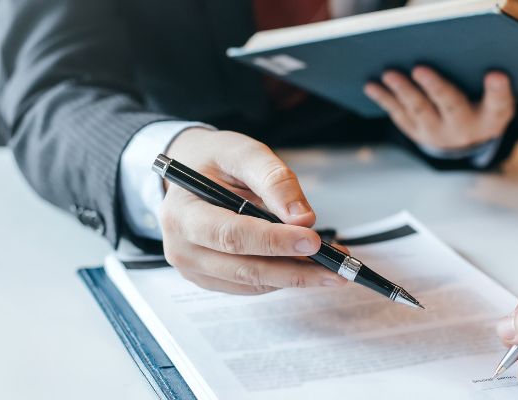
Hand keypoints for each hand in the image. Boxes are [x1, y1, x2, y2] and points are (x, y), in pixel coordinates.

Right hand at [159, 129, 347, 293]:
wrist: (191, 173)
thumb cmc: (215, 161)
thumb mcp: (243, 152)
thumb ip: (273, 179)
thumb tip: (302, 217)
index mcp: (181, 212)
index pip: (230, 235)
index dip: (273, 242)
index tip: (312, 240)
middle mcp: (181, 246)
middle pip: (243, 268)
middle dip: (294, 270)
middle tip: (336, 268)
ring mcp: (193, 268)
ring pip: (252, 282)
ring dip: (295, 277)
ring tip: (332, 266)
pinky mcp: (209, 279)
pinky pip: (251, 286)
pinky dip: (282, 277)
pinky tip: (308, 265)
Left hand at [363, 66, 513, 150]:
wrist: (466, 140)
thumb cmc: (482, 106)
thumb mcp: (494, 98)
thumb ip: (490, 84)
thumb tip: (471, 58)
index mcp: (490, 117)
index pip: (499, 104)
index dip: (498, 90)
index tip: (496, 74)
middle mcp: (464, 128)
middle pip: (450, 105)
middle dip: (435, 87)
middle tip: (420, 69)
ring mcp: (437, 133)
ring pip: (418, 110)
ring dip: (402, 91)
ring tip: (389, 74)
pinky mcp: (416, 132)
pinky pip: (398, 114)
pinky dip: (384, 99)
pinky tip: (371, 86)